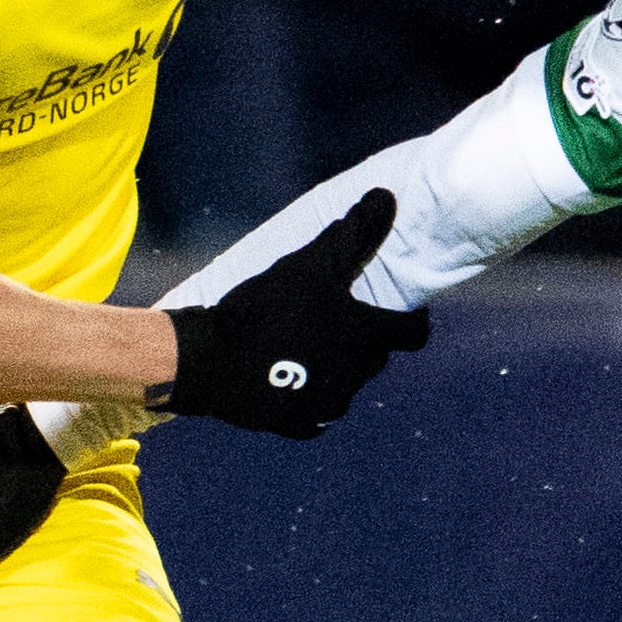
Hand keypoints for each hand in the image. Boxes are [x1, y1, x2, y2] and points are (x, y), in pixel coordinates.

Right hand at [162, 186, 428, 435]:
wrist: (207, 362)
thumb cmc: (263, 309)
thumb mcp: (310, 264)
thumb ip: (354, 233)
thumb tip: (387, 195)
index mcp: (365, 338)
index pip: (414, 333)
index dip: (412, 320)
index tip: (401, 309)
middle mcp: (355, 378)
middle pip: (377, 357)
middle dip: (367, 339)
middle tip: (338, 317)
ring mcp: (327, 407)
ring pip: (347, 384)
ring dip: (338, 366)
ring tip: (306, 344)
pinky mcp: (299, 426)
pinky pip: (317, 410)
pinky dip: (309, 392)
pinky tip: (287, 373)